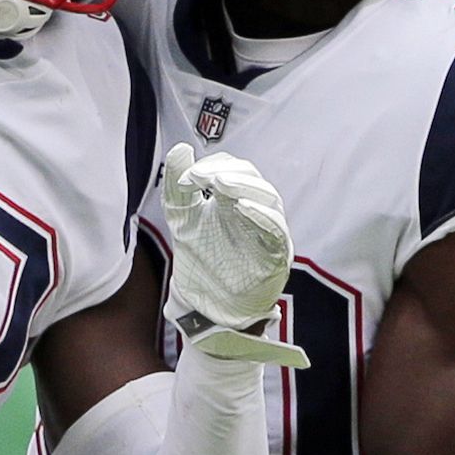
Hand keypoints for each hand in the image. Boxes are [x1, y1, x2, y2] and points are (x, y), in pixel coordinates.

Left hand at [161, 142, 306, 367]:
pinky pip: (277, 230)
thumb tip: (180, 148)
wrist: (206, 307)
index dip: (212, 166)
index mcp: (232, 199)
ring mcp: (267, 232)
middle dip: (229, 173)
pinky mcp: (276, 255)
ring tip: (220, 184)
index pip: (233, 169)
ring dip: (245, 188)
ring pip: (268, 198)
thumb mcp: (181, 218)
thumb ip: (177, 185)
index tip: (188, 177)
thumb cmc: (199, 261)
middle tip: (203, 177)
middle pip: (252, 179)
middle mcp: (253, 211)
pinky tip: (243, 208)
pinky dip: (263, 216)